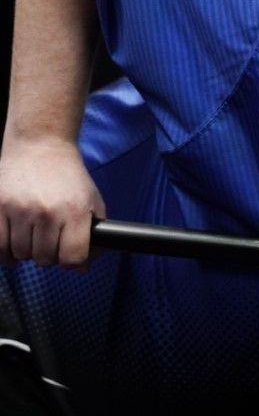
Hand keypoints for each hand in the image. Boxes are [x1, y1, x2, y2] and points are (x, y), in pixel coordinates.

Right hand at [0, 136, 104, 267]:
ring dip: (26, 252)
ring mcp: (20, 209)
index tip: (68, 255)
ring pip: (20, 254)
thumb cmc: (69, 178)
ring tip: (31, 239)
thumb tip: (83, 268)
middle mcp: (48, 212)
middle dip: (48, 256)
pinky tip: (11, 246)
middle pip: (45, 258)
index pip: (72, 257)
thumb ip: (93, 236)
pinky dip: (5, 251)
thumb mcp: (92, 202)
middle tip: (48, 243)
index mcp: (75, 212)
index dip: (71, 261)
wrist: (40, 146)